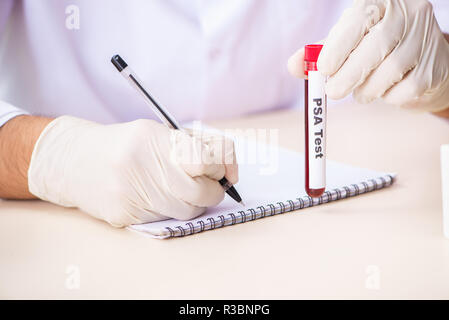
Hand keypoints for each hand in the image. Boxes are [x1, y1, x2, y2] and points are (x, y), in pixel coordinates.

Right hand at [28, 116, 237, 226]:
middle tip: (210, 185)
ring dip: (194, 203)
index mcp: (153, 139)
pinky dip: (169, 210)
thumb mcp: (157, 133)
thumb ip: (193, 146)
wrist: (73, 160)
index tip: (222, 171)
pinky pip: (165, 219)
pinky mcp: (124, 216)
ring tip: (182, 190)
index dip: (221, 167)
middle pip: (201, 193)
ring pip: (187, 211)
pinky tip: (156, 197)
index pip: (205, 160)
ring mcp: (132, 194)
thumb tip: (227, 170)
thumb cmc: (124, 145)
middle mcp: (142, 167)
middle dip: (212, 191)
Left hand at [288, 0, 448, 112]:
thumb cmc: (376, 48)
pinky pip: (404, 90)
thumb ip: (320, 52)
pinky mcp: (435, 67)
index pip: (359, 19)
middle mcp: (409, 14)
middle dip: (348, 74)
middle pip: (376, 45)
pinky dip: (387, 97)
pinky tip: (384, 90)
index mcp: (380, 3)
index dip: (338, 46)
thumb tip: (293, 65)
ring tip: (359, 91)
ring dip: (366, 89)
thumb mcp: (346, 42)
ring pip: (390, 71)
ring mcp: (426, 39)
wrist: (421, 59)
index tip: (324, 68)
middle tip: (333, 92)